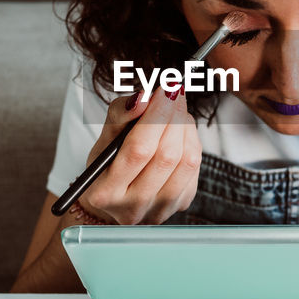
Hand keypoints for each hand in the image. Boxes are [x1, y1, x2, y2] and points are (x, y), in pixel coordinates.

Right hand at [75, 87, 202, 224]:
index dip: (156, 115)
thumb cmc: (107, 165)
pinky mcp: (181, 204)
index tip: (165, 89)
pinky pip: (195, 167)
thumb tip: (143, 97)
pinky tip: (180, 133)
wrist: (116, 199)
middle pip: (167, 155)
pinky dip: (192, 142)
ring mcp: (161, 209)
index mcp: (106, 191)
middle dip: (174, 116)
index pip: (139, 149)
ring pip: (188, 160)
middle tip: (174, 93)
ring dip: (186, 128)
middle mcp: (133, 207)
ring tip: (175, 112)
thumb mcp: (103, 139)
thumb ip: (120, 114)